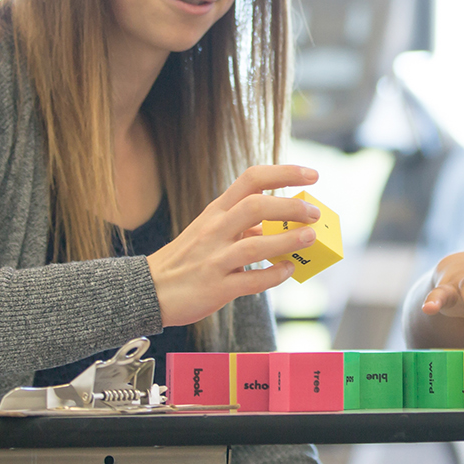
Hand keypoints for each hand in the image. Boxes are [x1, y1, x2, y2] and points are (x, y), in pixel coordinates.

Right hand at [147, 165, 320, 327]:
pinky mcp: (216, 288)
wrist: (149, 289)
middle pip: (256, 207)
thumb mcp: (210, 231)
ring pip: (255, 245)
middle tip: (314, 214)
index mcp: (216, 211)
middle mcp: (214, 230)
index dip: (284, 173)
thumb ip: (243, 226)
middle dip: (291, 207)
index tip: (311, 175)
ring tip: (310, 238)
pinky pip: (251, 281)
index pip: (251, 179)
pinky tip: (287, 270)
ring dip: (288, 240)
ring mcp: (214, 259)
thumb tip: (282, 225)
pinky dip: (273, 275)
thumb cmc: (186, 258)